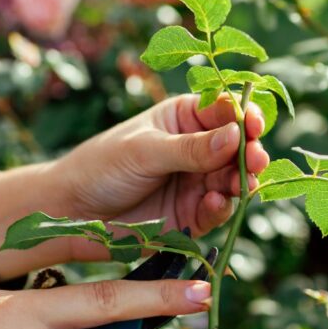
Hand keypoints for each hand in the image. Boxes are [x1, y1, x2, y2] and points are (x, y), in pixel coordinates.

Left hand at [0, 94, 268, 277]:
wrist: (71, 213)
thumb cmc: (100, 167)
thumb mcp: (143, 151)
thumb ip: (190, 148)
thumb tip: (236, 135)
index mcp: (184, 119)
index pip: (224, 111)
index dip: (243, 115)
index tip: (253, 123)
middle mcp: (196, 149)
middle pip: (238, 148)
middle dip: (251, 153)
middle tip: (256, 159)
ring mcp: (196, 184)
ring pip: (234, 181)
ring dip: (241, 182)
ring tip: (240, 184)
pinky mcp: (191, 217)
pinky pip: (217, 211)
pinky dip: (222, 208)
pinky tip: (216, 203)